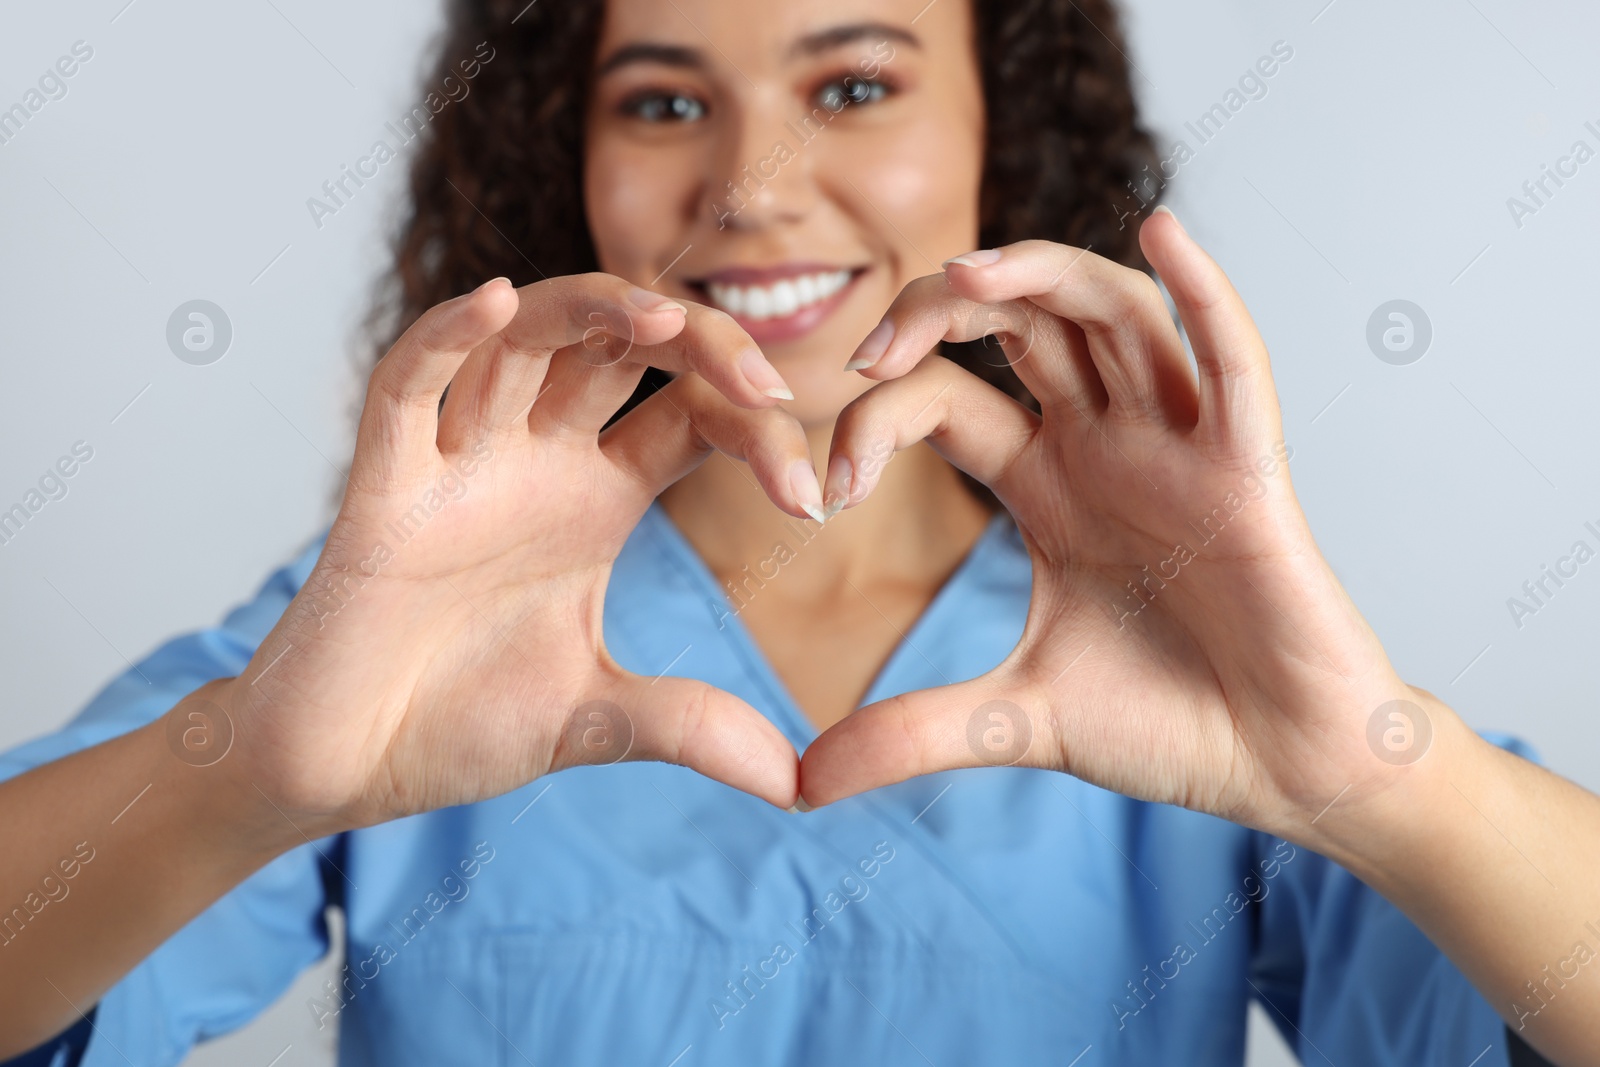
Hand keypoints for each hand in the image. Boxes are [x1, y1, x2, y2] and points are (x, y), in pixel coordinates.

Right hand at [223, 274, 821, 833]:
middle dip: (701, 343)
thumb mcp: (598, 717)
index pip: (692, 417)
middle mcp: (536, 459)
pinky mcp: (384, 482)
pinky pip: (409, 383)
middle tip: (768, 385)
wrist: (346, 765)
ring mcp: (460, 460)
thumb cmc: (458, 723)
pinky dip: (448, 337)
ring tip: (663, 316)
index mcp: (597, 497)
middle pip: (625, 349)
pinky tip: (497, 303)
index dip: (757, 431)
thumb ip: (692, 727)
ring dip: (592, 310)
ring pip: (527, 337)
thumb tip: (797, 786)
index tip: (812, 498)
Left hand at [800, 215, 1442, 837]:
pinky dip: (1205, 295)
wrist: (1284, 770)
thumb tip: (801, 784)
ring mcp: (1180, 449)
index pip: (947, 405)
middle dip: (942, 312)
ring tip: (967, 274)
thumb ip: (912, 733)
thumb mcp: (1017, 721)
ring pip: (1114, 316)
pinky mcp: (1251, 473)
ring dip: (1043, 278)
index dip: (878, 421)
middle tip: (868, 348)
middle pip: (1023, 327)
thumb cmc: (1171, 725)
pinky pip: (1234, 365)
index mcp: (1050, 484)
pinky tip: (1163, 232)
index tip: (825, 491)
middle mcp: (1110, 446)